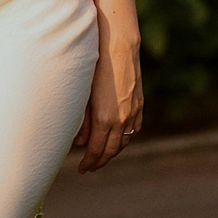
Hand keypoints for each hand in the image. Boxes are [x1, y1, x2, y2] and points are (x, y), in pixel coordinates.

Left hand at [71, 33, 143, 173]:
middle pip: (111, 151)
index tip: (82, 169)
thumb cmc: (95, 68)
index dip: (89, 162)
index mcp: (105, 119)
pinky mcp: (139, 104)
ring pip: (124, 141)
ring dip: (113, 152)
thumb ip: (83, 122)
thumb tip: (79, 143)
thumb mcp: (85, 96)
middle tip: (90, 168)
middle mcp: (121, 119)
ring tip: (103, 156)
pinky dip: (126, 138)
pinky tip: (119, 139)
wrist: (118, 48)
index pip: (96, 151)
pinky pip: (134, 129)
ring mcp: (132, 112)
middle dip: (100, 162)